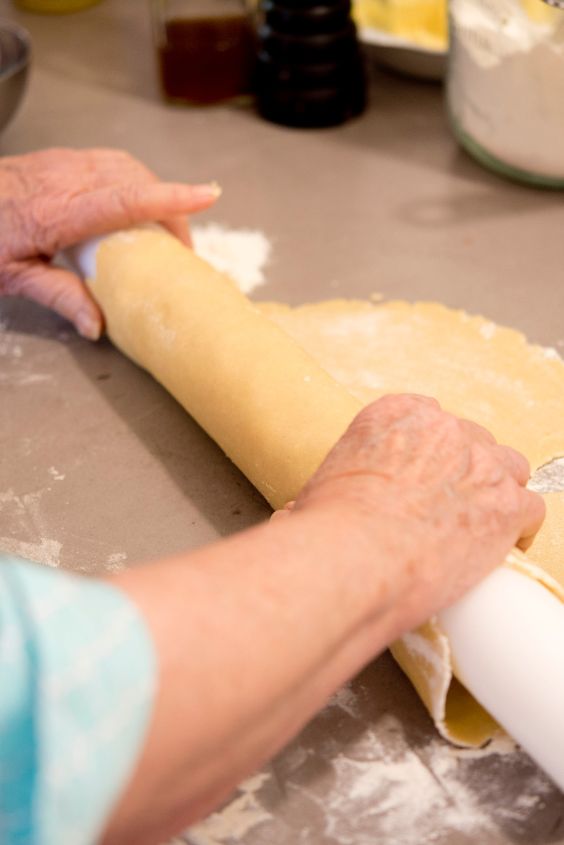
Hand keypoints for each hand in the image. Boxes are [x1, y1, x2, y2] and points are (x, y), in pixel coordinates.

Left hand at [0, 148, 219, 338]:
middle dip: (171, 207)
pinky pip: (110, 162)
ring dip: (154, 192)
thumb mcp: (11, 276)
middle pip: (136, 181)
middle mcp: (64, 178)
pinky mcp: (59, 159)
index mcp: (55, 212)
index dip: (170, 198)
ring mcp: (61, 163)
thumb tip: (98, 326)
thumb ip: (59, 296)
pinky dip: (134, 181)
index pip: (126, 200)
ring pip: (126, 167)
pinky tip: (134, 205)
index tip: (208, 195)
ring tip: (164, 229)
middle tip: (183, 249)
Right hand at [291, 394, 544, 619]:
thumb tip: (298, 514)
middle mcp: (442, 428)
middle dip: (465, 471)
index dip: (432, 452)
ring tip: (481, 522)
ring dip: (497, 491)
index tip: (426, 476)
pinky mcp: (506, 506)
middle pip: (472, 441)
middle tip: (449, 505)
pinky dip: (519, 529)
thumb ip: (326, 490)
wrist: (352, 557)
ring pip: (508, 468)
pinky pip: (530, 509)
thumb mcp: (315, 490)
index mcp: (394, 414)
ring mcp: (480, 463)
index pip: (429, 418)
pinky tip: (504, 545)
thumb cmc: (324, 530)